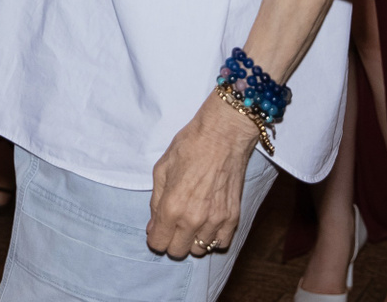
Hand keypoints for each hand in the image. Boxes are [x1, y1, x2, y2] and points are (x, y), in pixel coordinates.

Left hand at [146, 92, 259, 260]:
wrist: (223, 134)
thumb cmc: (189, 146)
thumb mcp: (161, 169)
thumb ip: (155, 202)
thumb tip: (153, 227)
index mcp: (172, 206)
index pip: (158, 243)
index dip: (155, 237)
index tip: (157, 229)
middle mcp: (193, 219)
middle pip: (177, 252)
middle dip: (171, 241)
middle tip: (173, 225)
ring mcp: (216, 220)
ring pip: (199, 250)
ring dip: (192, 239)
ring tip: (192, 221)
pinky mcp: (233, 217)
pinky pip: (221, 243)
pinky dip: (213, 238)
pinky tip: (208, 224)